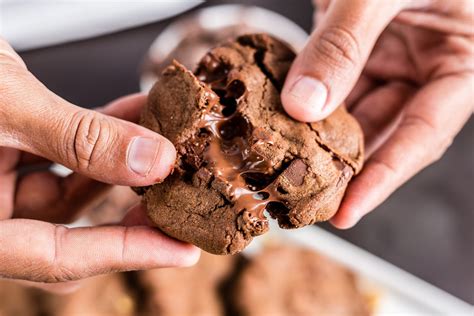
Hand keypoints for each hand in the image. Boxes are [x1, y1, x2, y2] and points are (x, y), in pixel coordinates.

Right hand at [0, 39, 199, 283]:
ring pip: (72, 187)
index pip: (56, 258)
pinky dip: (101, 135)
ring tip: (166, 141)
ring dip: (123, 162)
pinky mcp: (4, 151)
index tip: (181, 251)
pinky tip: (135, 115)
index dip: (125, 254)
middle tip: (182, 202)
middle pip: (69, 228)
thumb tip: (154, 162)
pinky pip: (63, 154)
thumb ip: (80, 138)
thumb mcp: (5, 104)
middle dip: (130, 212)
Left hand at [281, 0, 472, 227]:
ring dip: (322, 133)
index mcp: (463, 61)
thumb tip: (304, 105)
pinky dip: (309, 97)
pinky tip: (283, 115)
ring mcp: (392, 53)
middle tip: (307, 198)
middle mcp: (428, 63)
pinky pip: (334, 80)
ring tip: (288, 165)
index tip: (348, 211)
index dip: (385, 177)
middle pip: (386, 130)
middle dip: (347, 164)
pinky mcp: (359, 42)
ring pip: (355, 108)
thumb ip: (344, 42)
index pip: (424, 136)